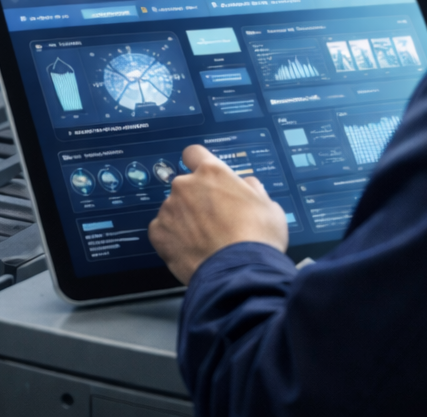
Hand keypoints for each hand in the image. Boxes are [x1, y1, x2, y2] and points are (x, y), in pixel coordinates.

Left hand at [149, 144, 290, 283]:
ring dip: (184, 220)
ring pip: (174, 209)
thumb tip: (245, 185)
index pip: (194, 153)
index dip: (199, 164)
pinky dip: (173, 239)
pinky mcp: (158, 232)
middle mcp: (185, 185)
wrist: (240, 272)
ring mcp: (169, 208)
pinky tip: (190, 250)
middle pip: (185, 186)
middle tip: (213, 220)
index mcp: (211, 172)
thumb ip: (251, 189)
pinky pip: (162, 230)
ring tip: (204, 240)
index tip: (204, 177)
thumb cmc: (258, 237)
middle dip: (196, 199)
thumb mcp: (268, 205)